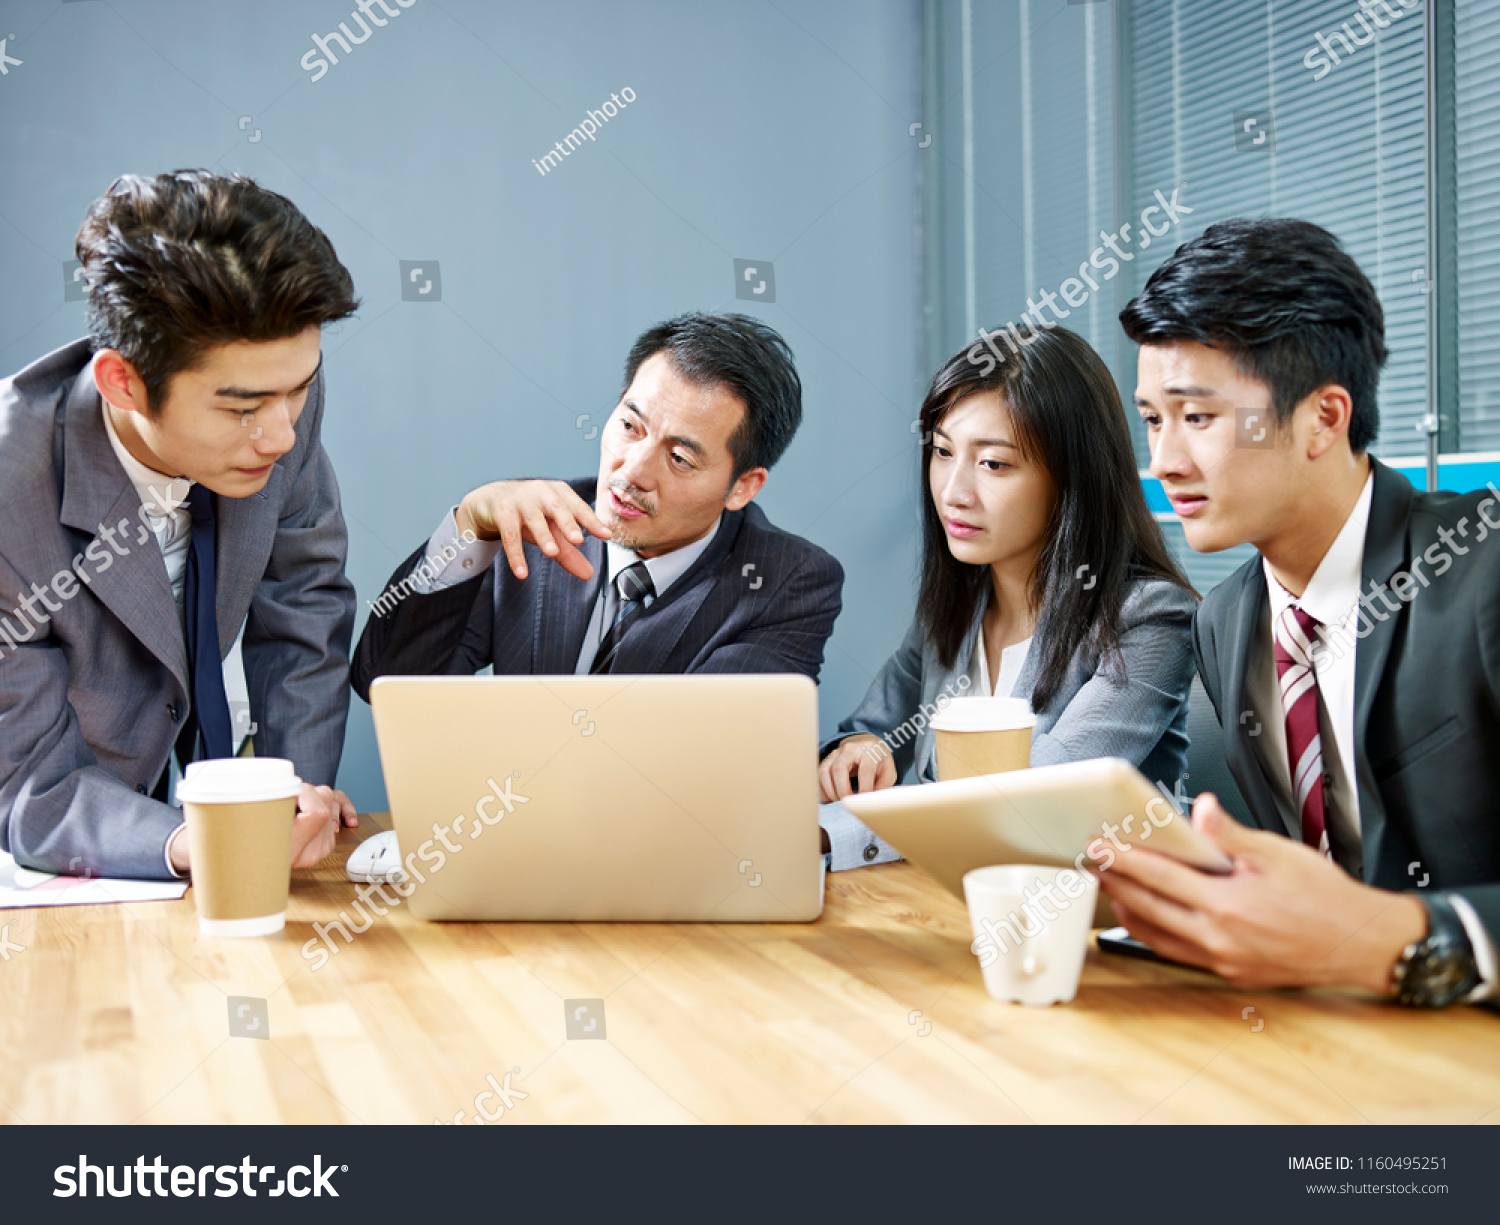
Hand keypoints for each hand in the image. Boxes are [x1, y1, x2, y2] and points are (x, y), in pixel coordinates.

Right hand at [165, 784, 357, 873]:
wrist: (235, 869)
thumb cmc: (231, 845)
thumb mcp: (239, 821)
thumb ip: (254, 804)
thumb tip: (263, 782)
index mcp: (288, 850)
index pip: (317, 813)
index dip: (305, 792)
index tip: (286, 789)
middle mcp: (307, 853)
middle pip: (326, 804)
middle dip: (308, 790)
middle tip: (284, 795)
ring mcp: (319, 850)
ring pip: (331, 805)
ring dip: (316, 796)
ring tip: (292, 803)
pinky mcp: (324, 845)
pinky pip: (337, 816)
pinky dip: (335, 804)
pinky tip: (337, 809)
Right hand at [455, 480, 609, 580]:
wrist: (492, 499)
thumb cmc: (530, 513)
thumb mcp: (551, 530)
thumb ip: (569, 551)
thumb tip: (589, 575)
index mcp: (560, 493)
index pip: (578, 507)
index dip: (592, 521)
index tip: (606, 535)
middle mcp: (542, 492)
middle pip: (558, 508)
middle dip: (568, 523)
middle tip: (578, 540)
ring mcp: (521, 500)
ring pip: (534, 519)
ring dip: (543, 536)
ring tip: (552, 553)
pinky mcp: (502, 511)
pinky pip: (509, 535)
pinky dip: (515, 555)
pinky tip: (521, 573)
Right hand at [818, 734, 896, 802]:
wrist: (867, 744)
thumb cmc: (878, 760)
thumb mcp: (888, 769)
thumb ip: (884, 784)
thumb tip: (873, 797)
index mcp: (869, 750)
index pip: (865, 771)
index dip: (865, 788)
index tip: (864, 802)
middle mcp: (850, 749)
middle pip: (839, 768)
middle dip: (842, 789)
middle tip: (847, 802)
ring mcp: (836, 753)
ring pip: (824, 770)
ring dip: (829, 789)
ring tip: (838, 800)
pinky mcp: (827, 759)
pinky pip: (818, 774)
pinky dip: (822, 788)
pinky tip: (830, 797)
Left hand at [1095, 792, 1426, 992]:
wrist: (1363, 945)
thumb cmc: (1327, 899)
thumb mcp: (1279, 854)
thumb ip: (1231, 834)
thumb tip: (1201, 810)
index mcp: (1228, 905)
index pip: (1160, 876)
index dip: (1124, 859)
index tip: (1100, 846)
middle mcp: (1220, 938)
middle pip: (1149, 908)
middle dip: (1115, 884)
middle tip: (1091, 864)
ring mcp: (1223, 960)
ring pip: (1157, 936)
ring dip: (1128, 911)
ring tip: (1110, 888)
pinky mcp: (1231, 973)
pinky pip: (1179, 953)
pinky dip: (1154, 933)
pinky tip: (1146, 918)